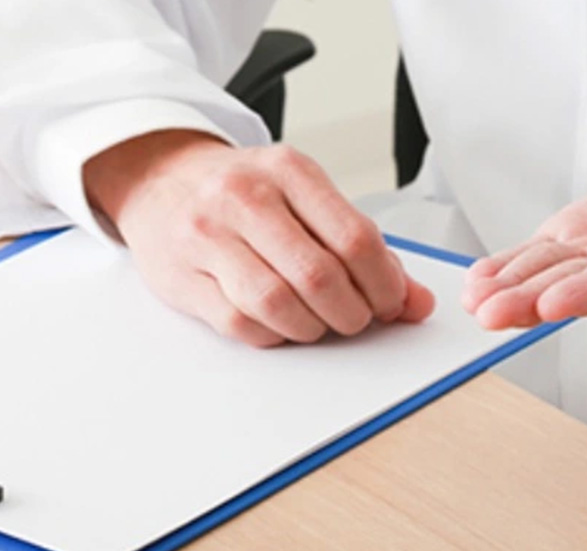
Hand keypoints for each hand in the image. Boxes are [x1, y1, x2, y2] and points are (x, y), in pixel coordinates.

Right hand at [85, 130, 434, 346]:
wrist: (161, 179)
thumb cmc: (245, 192)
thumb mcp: (307, 198)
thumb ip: (365, 248)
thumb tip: (416, 302)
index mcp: (290, 171)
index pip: (356, 239)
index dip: (385, 284)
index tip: (392, 302)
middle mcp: (245, 197)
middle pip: (320, 277)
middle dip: (353, 314)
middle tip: (358, 319)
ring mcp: (207, 235)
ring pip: (279, 304)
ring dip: (314, 328)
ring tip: (321, 322)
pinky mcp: (182, 276)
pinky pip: (241, 324)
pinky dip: (274, 335)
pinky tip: (282, 322)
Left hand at [462, 143, 586, 327]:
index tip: (554, 304)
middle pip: (580, 289)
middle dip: (532, 302)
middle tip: (490, 314)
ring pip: (553, 277)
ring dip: (510, 290)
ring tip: (473, 300)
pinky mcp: (583, 249)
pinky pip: (543, 262)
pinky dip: (509, 269)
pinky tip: (479, 280)